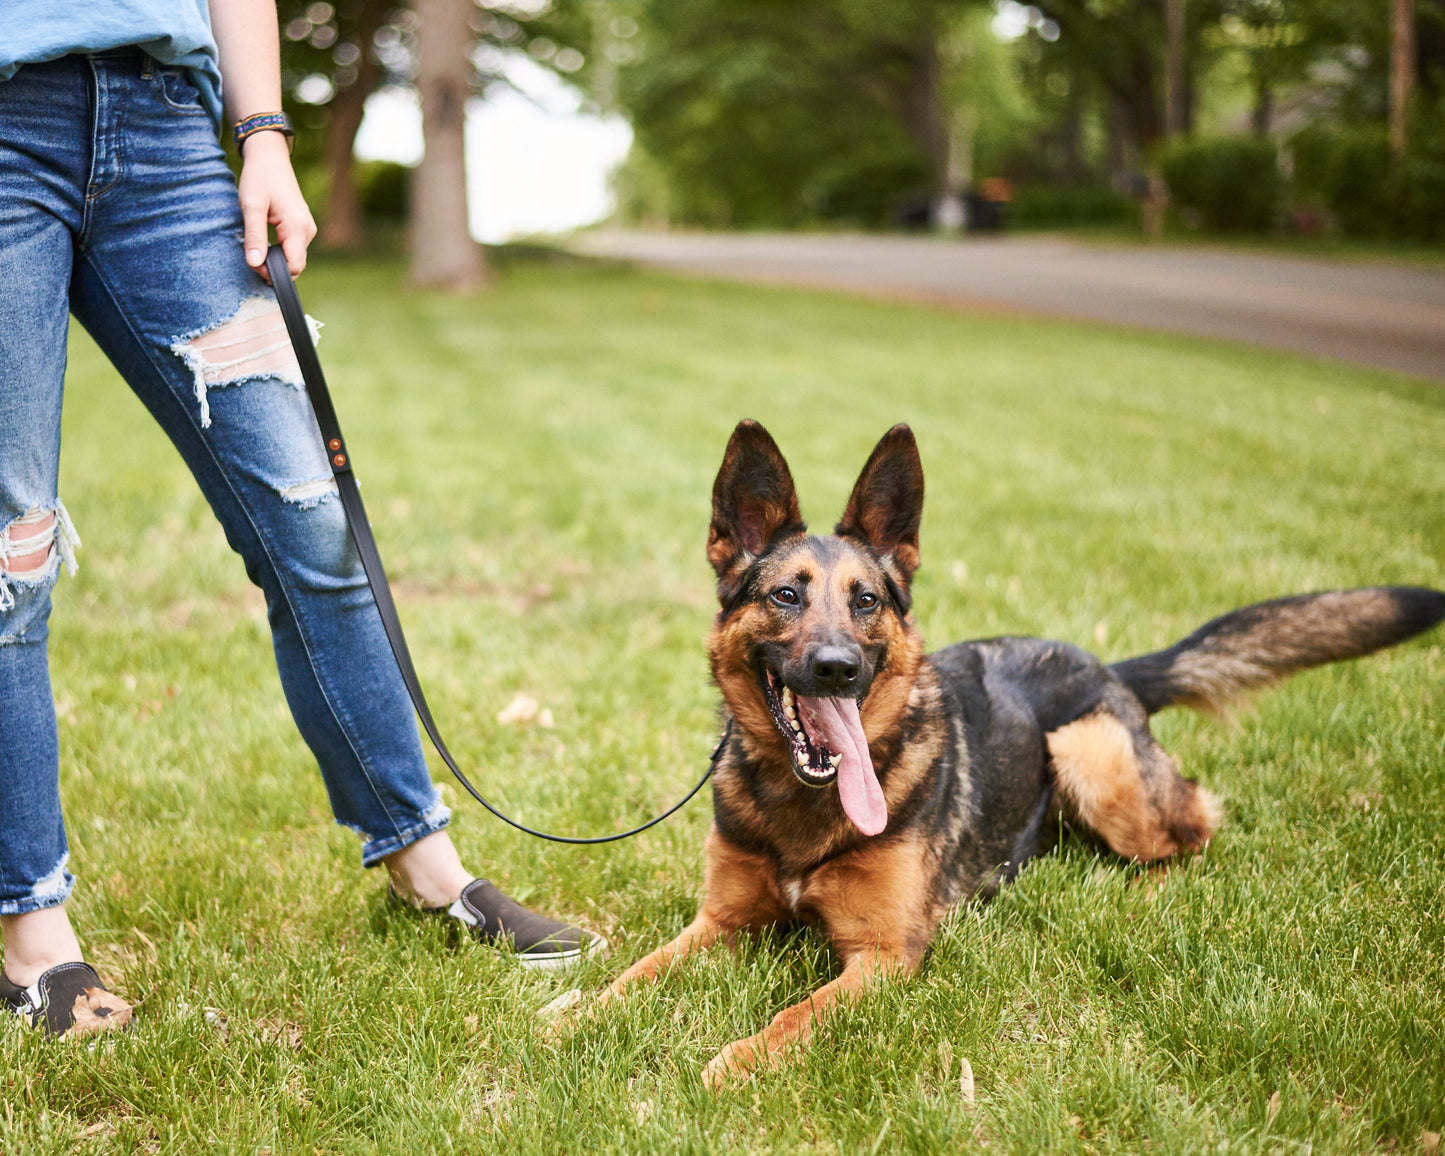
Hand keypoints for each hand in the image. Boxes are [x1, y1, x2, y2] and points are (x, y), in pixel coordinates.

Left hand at [236, 131, 316, 281]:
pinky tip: (265, 240)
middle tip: (251, 254)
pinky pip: (294, 249)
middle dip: (273, 267)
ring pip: (294, 258)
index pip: (294, 266)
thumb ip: (254, 237)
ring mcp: (307, 229)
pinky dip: (280, 251)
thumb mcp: (252, 207)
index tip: (254, 263)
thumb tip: (255, 264)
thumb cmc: (260, 178)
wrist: (270, 158)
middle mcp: (307, 231)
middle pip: (295, 265)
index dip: (274, 272)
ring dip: (276, 259)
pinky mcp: (303, 227)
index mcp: (297, 227)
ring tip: (256, 244)